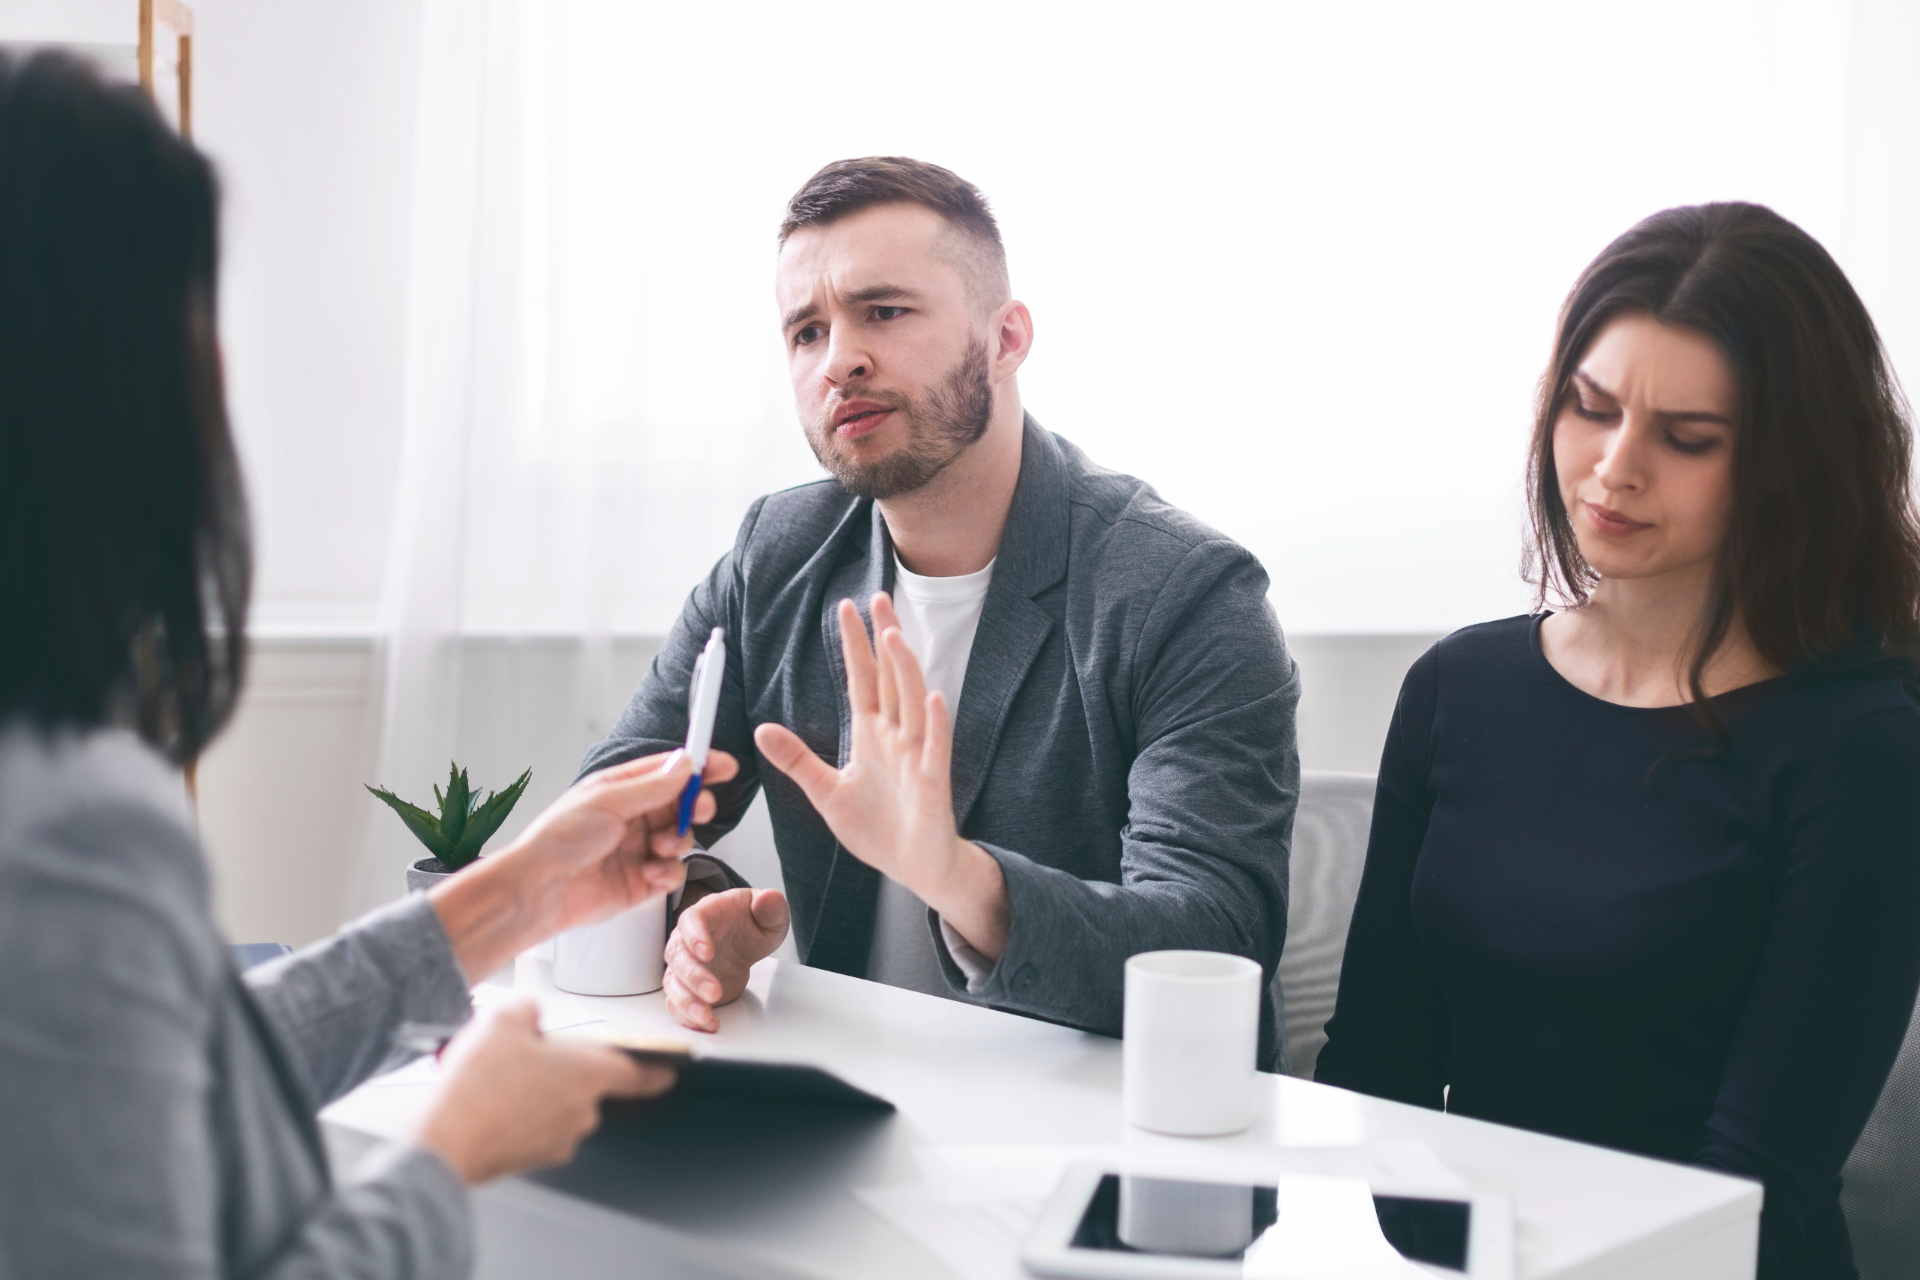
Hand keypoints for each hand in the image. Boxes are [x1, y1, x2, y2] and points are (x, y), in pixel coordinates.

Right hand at [412, 998, 673, 1183]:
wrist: (444, 1143)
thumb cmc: (478, 1085)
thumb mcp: (502, 1020)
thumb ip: (527, 1009)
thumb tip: (531, 1015)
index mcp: (588, 1075)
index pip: (637, 1073)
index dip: (655, 1071)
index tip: (668, 1072)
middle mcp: (581, 1112)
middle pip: (584, 1085)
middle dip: (560, 1070)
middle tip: (522, 1057)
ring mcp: (558, 1140)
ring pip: (557, 1107)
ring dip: (537, 1093)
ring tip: (496, 1079)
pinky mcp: (531, 1159)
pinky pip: (534, 1129)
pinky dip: (518, 1117)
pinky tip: (489, 1103)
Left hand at [430, 748, 739, 982]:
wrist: (540, 891)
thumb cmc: (558, 840)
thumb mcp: (608, 801)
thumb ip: (652, 785)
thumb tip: (685, 764)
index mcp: (621, 790)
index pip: (669, 771)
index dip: (699, 766)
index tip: (725, 766)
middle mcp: (632, 817)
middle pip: (682, 804)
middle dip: (696, 805)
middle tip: (698, 808)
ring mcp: (639, 849)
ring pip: (683, 838)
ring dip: (679, 841)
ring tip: (661, 846)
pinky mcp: (642, 882)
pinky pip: (673, 872)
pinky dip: (668, 872)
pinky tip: (651, 873)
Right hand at [663, 887, 790, 1031]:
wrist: (745, 939)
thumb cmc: (751, 921)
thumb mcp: (770, 912)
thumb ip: (771, 906)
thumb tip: (768, 898)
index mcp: (706, 914)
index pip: (692, 920)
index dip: (696, 936)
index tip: (707, 952)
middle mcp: (687, 939)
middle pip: (677, 955)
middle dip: (693, 976)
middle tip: (714, 992)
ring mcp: (684, 965)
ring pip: (672, 982)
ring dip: (686, 1000)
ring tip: (706, 1015)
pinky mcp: (687, 988)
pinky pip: (678, 1002)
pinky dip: (689, 1016)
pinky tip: (708, 1022)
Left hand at [754, 593, 1008, 958]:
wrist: (915, 867)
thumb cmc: (878, 829)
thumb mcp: (826, 792)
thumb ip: (798, 760)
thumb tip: (763, 729)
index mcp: (871, 736)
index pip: (862, 680)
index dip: (854, 645)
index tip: (845, 608)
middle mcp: (896, 738)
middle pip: (890, 678)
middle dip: (884, 639)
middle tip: (879, 597)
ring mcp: (917, 757)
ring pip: (912, 704)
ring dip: (905, 670)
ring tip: (894, 636)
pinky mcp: (933, 783)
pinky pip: (936, 749)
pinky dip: (936, 724)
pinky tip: (934, 699)